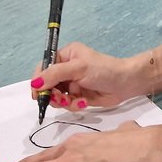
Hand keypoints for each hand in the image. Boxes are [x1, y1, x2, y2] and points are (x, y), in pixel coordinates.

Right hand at [30, 42, 147, 110]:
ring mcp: (72, 84)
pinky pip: (67, 104)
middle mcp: (66, 69)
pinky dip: (74, 105)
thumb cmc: (104, 70)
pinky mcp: (78, 96)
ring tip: (77, 100)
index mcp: (65, 56)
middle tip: (61, 98)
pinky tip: (84, 102)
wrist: (126, 84)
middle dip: (53, 94)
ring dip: (64, 101)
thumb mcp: (78, 68)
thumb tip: (34, 83)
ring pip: (56, 97)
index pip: (43, 67)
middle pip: (47, 85)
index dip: (38, 81)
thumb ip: (55, 75)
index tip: (37, 93)